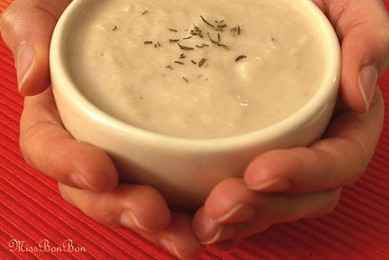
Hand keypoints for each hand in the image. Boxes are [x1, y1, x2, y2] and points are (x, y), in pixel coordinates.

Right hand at [1, 1, 200, 257]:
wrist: (130, 8)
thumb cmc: (85, 9)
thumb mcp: (49, 6)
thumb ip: (30, 29)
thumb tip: (31, 80)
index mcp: (59, 112)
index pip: (49, 147)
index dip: (68, 165)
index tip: (101, 172)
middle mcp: (94, 139)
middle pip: (96, 190)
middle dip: (122, 208)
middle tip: (156, 216)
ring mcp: (132, 150)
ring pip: (137, 198)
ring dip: (162, 224)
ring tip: (191, 236)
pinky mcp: (169, 151)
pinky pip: (175, 186)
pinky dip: (192, 206)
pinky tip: (214, 216)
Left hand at [193, 0, 388, 243]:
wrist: (260, 9)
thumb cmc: (303, 7)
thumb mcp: (342, 5)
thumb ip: (367, 35)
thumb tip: (362, 91)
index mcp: (341, 118)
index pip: (338, 161)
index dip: (305, 175)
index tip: (261, 172)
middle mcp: (311, 145)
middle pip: (301, 199)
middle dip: (264, 209)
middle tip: (220, 205)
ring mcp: (277, 155)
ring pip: (267, 208)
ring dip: (237, 223)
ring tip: (201, 223)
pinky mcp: (241, 158)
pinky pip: (237, 199)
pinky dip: (216, 215)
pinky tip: (192, 216)